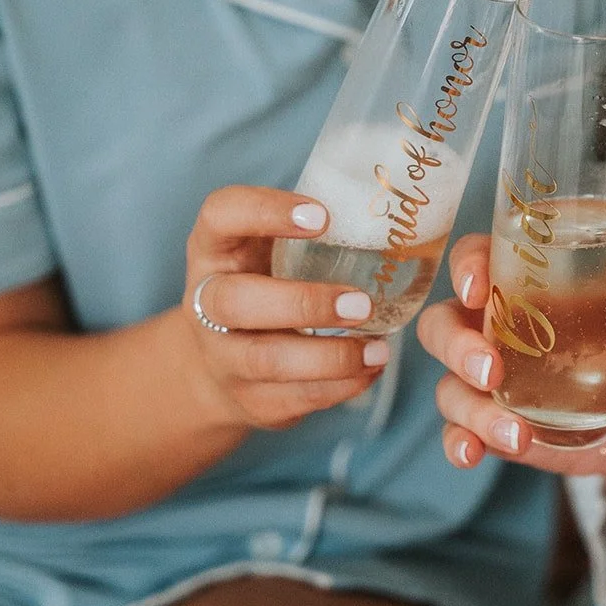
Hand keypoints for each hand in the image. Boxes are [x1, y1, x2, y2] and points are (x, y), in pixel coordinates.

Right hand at [181, 186, 386, 430]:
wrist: (215, 363)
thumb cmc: (264, 284)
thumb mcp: (270, 249)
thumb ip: (312, 230)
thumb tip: (399, 204)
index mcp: (214, 248)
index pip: (221, 215)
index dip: (265, 212)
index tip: (322, 216)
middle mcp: (207, 300)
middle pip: (235, 301)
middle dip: (303, 303)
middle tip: (362, 303)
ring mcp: (222, 356)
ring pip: (265, 359)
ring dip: (330, 357)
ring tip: (380, 349)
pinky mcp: (247, 400)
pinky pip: (292, 399)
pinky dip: (339, 387)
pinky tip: (371, 369)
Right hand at [416, 234, 605, 477]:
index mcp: (528, 284)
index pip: (479, 257)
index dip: (468, 266)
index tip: (479, 288)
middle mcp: (496, 328)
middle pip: (444, 324)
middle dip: (458, 346)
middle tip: (493, 371)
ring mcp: (490, 382)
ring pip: (449, 385)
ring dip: (472, 408)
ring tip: (515, 434)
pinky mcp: (494, 426)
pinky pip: (458, 432)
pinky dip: (459, 442)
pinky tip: (473, 454)